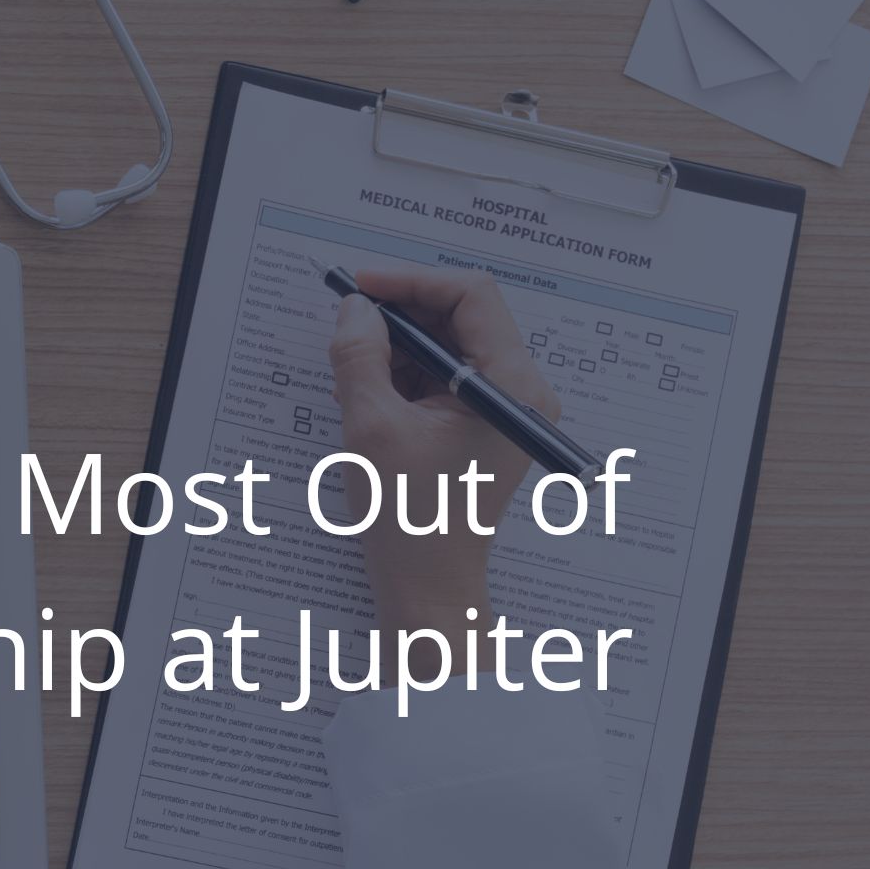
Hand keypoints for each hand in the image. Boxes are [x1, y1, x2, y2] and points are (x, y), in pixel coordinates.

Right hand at [326, 268, 556, 646]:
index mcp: (511, 386)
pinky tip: (371, 392)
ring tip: (355, 367)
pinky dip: (408, 374)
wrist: (428, 585)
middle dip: (403, 313)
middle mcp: (520, 392)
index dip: (411, 282)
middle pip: (464, 317)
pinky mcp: (483, 427)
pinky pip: (446, 377)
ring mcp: (505, 410)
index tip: (361, 288)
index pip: (471, 296)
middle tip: (349, 319)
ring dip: (401, 345)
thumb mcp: (372, 427)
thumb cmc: (411, 520)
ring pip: (452, 346)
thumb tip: (354, 310)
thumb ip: (360, 357)